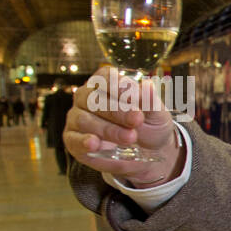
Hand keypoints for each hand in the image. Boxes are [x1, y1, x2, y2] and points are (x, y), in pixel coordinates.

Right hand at [63, 65, 180, 184]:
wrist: (149, 153)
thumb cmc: (149, 126)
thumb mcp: (156, 114)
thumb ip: (150, 101)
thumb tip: (147, 85)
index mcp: (106, 83)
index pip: (105, 78)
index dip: (118, 86)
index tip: (134, 98)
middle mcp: (87, 97)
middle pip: (94, 99)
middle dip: (118, 111)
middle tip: (137, 121)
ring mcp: (77, 118)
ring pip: (84, 119)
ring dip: (107, 129)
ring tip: (130, 138)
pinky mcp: (73, 140)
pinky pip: (73, 139)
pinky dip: (83, 141)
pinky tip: (95, 144)